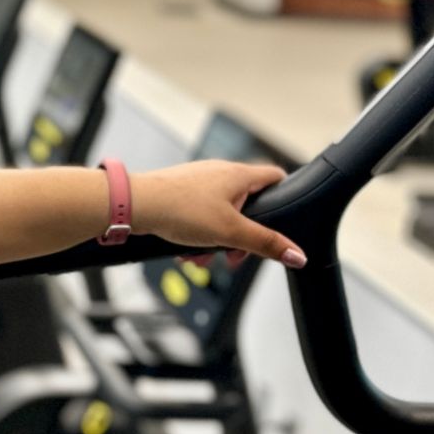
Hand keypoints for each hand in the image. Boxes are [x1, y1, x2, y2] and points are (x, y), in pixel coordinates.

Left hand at [130, 160, 303, 269]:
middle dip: (241, 236)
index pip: (276, 177)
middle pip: (246, 207)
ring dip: (216, 242)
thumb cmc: (179, 208)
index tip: (285, 218)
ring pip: (220, 216)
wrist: (135, 205)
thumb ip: (265, 244)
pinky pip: (199, 217)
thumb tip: (298, 254)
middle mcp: (220, 173)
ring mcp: (199, 182)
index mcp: (239, 175)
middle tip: (234, 257)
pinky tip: (186, 253)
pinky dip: (197, 236)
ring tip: (202, 259)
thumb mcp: (230, 233)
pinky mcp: (181, 193)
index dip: (285, 196)